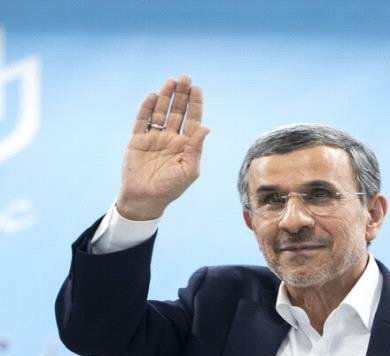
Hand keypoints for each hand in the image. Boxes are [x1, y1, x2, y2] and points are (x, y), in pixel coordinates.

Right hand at [116, 74, 209, 220]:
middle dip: (182, 95)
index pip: (192, 119)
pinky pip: (142, 120)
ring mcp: (154, 138)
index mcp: (186, 145)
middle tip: (185, 77)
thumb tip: (206, 127)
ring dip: (166, 97)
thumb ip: (196, 148)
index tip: (197, 88)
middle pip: (178, 111)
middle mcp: (171, 138)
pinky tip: (153, 96)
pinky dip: (146, 108)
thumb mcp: (189, 169)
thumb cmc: (171, 188)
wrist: (145, 199)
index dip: (195, 103)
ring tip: (171, 81)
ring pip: (161, 112)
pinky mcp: (137, 140)